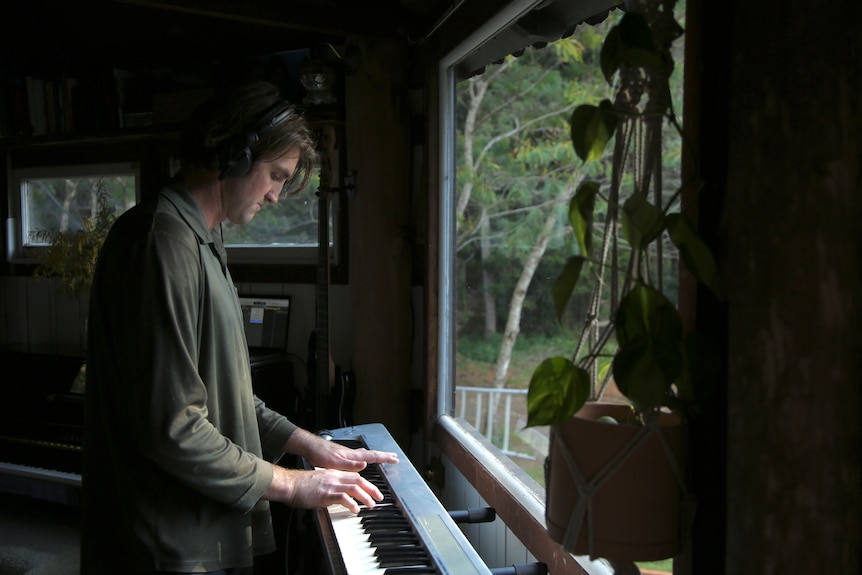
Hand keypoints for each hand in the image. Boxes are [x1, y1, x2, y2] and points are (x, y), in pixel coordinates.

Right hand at [265, 466, 382, 513]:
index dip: (366, 483)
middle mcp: (334, 477)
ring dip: (365, 496)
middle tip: (379, 497)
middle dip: (371, 489)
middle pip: (358, 480)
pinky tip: (356, 509)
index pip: (355, 476)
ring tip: (371, 504)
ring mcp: (331, 485)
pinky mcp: (326, 494)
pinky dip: (352, 503)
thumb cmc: (301, 485)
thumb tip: (337, 495)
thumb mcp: (319, 482)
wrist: (290, 484)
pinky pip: (343, 498)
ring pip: (354, 488)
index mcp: (333, 474)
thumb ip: (330, 486)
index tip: (373, 490)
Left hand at [285, 429, 398, 471]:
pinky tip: (363, 460)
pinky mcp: (343, 455)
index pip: (372, 456)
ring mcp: (348, 453)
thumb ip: (350, 465)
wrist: (310, 447)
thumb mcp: (334, 463)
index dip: (384, 458)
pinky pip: (359, 456)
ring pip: (366, 455)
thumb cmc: (320, 454)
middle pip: (372, 454)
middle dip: (383, 456)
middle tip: (394, 457)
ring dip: (376, 456)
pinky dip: (366, 458)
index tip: (395, 459)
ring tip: (382, 458)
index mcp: (352, 456)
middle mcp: (352, 453)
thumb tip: (365, 465)